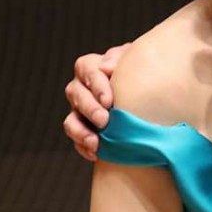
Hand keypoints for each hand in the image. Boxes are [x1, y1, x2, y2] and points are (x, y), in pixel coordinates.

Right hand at [63, 43, 130, 160]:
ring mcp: (77, 110)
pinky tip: (97, 154)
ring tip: (96, 142)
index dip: (97, 87)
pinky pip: (76, 140)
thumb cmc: (137, 70)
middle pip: (77, 96)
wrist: (141, 90)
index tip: (109, 100)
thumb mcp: (132, 58)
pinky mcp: (81, 128)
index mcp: (89, 66)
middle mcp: (79, 88)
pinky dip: (84, 147)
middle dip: (90, 109)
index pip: (88, 72)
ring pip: (70, 121)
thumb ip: (120, 58)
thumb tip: (106, 67)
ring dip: (81, 132)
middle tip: (105, 121)